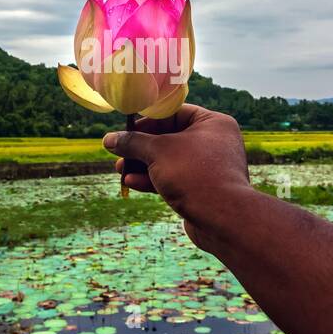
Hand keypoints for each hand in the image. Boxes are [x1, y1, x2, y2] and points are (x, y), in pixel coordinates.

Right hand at [102, 105, 252, 244]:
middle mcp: (214, 142)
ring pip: (170, 161)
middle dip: (141, 148)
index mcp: (213, 123)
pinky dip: (154, 179)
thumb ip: (133, 143)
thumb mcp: (158, 152)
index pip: (174, 113)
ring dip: (143, 165)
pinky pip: (175, 179)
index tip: (125, 129)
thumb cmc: (193, 174)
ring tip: (119, 170)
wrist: (223, 220)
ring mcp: (209, 167)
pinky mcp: (203, 189)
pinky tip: (132, 183)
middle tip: (118, 153)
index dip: (147, 121)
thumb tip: (109, 139)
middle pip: (170, 138)